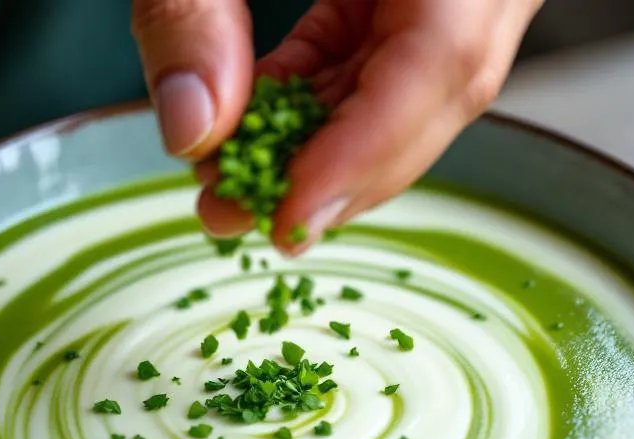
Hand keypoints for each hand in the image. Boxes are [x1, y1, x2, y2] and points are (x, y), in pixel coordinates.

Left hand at [132, 0, 541, 251]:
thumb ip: (188, 7)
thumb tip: (194, 131)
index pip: (446, 58)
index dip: (368, 152)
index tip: (289, 222)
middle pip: (442, 89)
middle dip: (340, 171)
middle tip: (243, 219)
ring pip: (415, 85)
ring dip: (322, 148)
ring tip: (230, 188)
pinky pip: (381, 51)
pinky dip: (317, 101)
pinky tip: (255, 133)